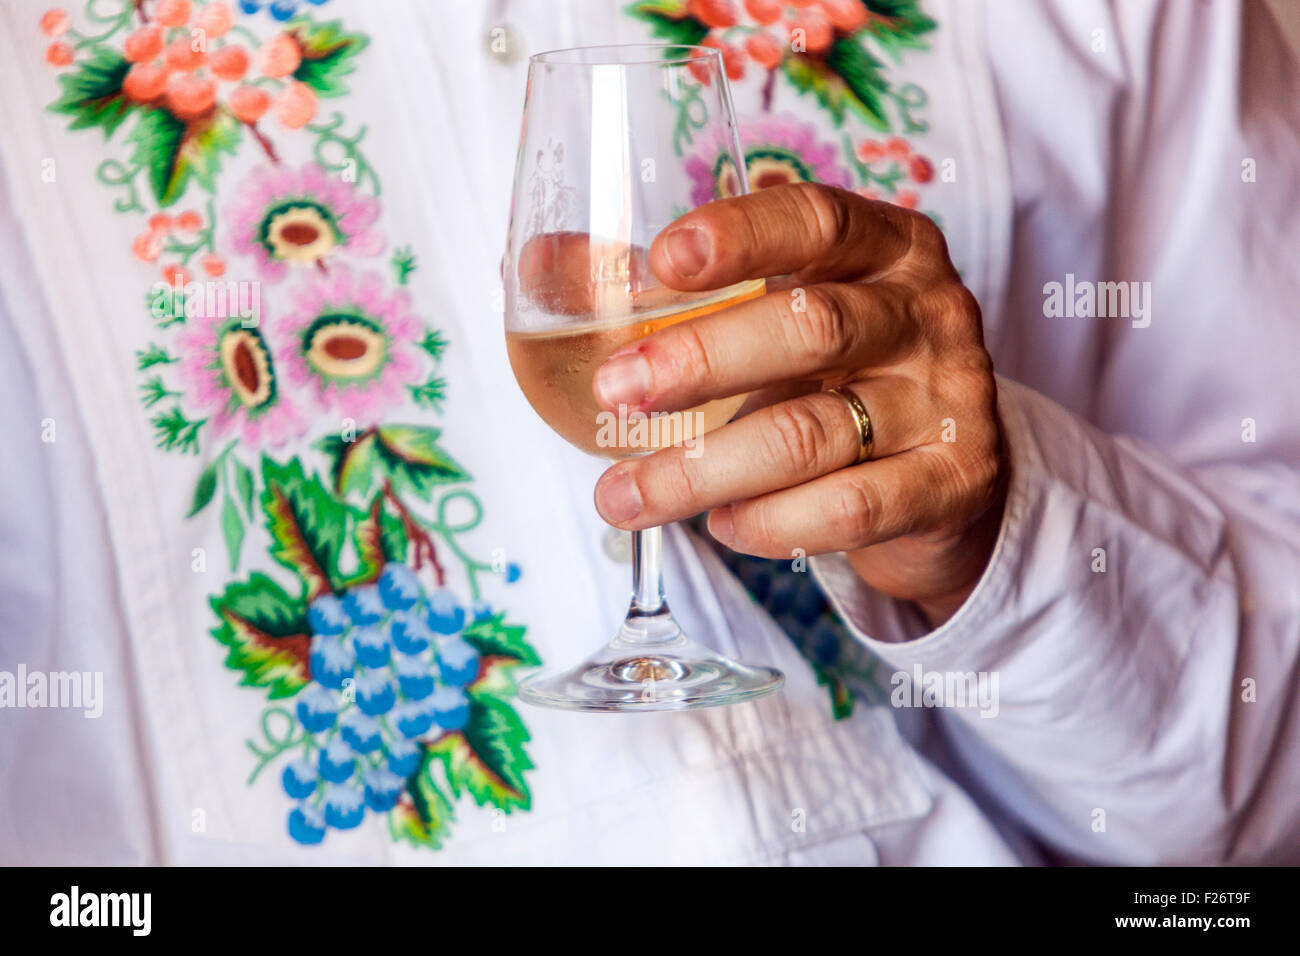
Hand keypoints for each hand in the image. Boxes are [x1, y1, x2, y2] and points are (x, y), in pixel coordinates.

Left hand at [590, 183, 1006, 627]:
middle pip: (811, 328)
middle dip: (700, 362)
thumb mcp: (774, 315)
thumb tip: (538, 264)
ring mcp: (948, 400)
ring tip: (623, 496)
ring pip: (815, 433)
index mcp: (885, 247)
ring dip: (704, 470)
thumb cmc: (835, 374)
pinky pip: (851, 508)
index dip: (741, 237)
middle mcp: (927, 313)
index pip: (816, 219)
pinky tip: (722, 526)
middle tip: (616, 393)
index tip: (662, 261)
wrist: (945, 471)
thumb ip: (673, 292)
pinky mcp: (954, 483)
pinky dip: (771, 522)